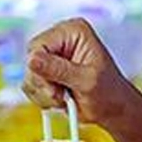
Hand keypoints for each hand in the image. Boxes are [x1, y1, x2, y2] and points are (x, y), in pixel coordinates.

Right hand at [24, 18, 141, 125]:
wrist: (113, 110)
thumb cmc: (109, 92)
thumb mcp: (86, 80)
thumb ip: (59, 70)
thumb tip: (32, 59)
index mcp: (72, 31)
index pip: (39, 45)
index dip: (40, 68)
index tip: (54, 87)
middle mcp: (60, 39)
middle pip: (30, 60)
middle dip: (43, 83)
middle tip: (60, 95)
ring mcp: (52, 57)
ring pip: (28, 75)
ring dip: (43, 93)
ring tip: (64, 99)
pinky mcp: (47, 73)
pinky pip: (30, 85)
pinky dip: (42, 98)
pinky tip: (59, 101)